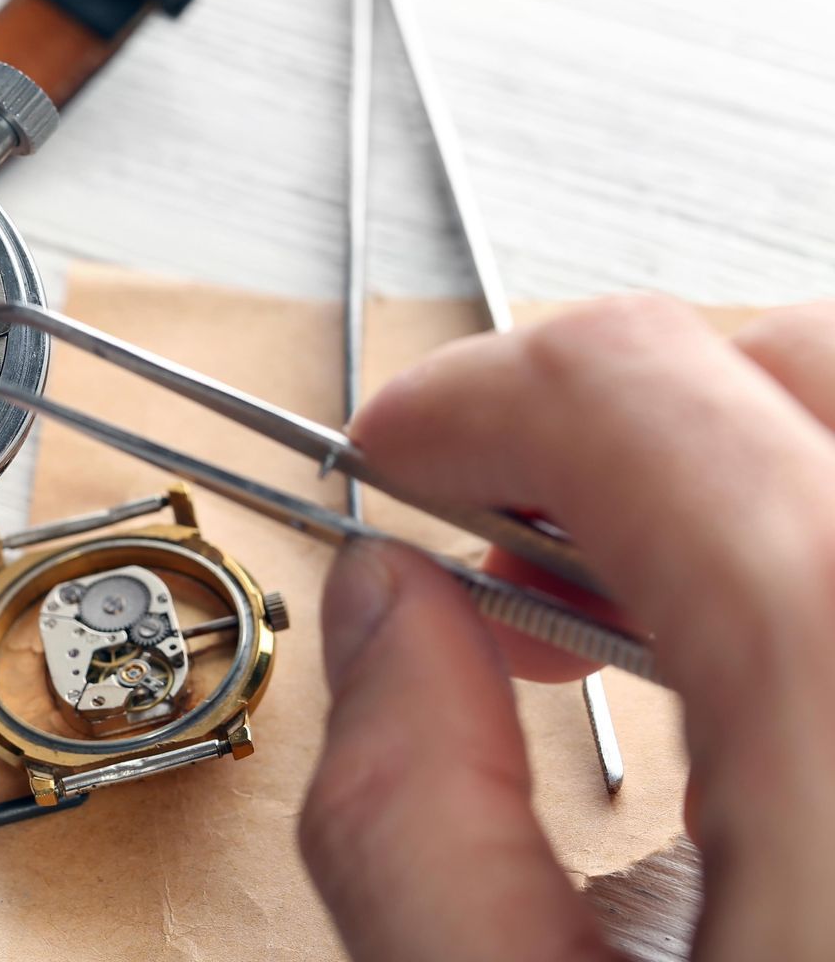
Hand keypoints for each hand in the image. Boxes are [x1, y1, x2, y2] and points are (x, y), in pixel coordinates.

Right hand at [300, 296, 834, 958]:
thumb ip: (412, 817)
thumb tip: (382, 611)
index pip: (630, 387)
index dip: (469, 397)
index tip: (400, 460)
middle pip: (787, 356)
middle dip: (616, 414)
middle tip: (512, 548)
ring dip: (732, 462)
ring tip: (642, 616)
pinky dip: (811, 532)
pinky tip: (758, 674)